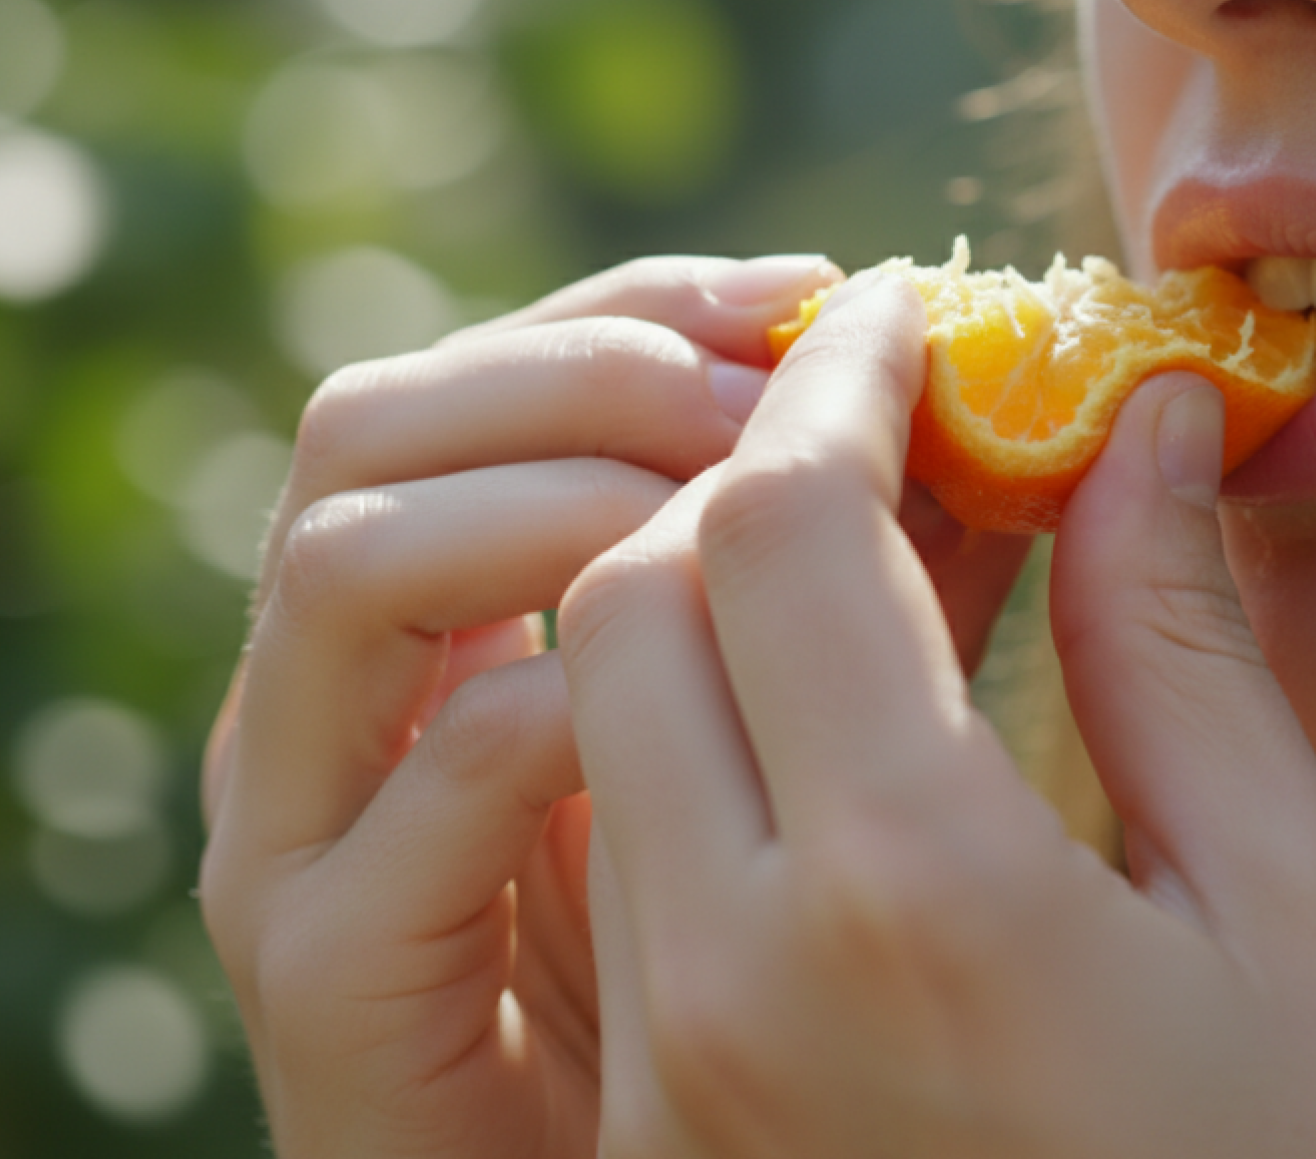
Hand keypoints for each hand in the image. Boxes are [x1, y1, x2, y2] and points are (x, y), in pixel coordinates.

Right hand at [198, 253, 873, 1156]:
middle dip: (592, 363)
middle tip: (786, 376)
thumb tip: (990, 435)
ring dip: (555, 493)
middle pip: (377, 427)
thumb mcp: (844, 772)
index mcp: (468, 634)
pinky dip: (552, 696)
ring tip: (749, 489)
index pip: (491, 384)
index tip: (824, 296)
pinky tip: (711, 678)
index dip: (642, 311)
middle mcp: (360, 713)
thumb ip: (877, 611)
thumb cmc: (789, 1020)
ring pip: (351, 564)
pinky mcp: (339, 985)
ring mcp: (325, 842)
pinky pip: (426, 783)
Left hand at [557, 276, 1315, 1156]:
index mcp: (917, 895)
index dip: (841, 380)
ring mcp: (679, 1074)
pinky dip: (700, 738)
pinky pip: (629, 861)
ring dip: (708, 597)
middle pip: (638, 599)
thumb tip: (1140, 429)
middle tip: (888, 434)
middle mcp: (739, 979)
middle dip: (749, 476)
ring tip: (872, 560)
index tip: (911, 316)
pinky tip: (836, 719)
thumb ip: (1183, 647)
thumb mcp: (1296, 912)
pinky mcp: (668, 1134)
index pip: (780, 524)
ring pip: (601, 722)